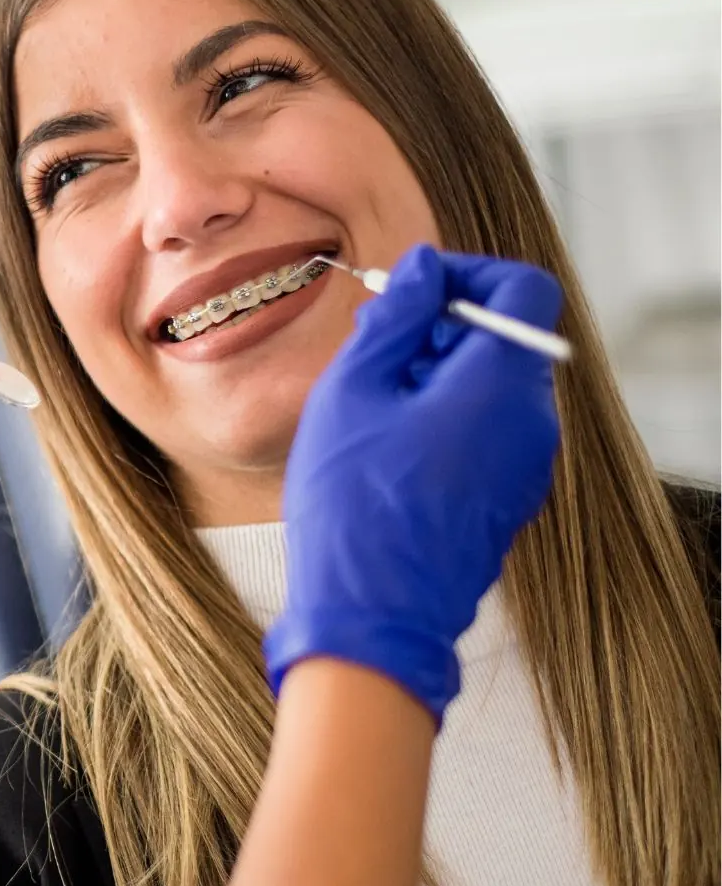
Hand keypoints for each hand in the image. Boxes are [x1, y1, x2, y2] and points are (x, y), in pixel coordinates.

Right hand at [263, 247, 562, 722]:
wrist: (372, 616)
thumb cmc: (356, 504)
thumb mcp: (353, 391)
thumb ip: (393, 318)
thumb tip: (424, 269)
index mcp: (502, 384)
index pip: (522, 290)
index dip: (467, 273)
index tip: (411, 289)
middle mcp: (532, 423)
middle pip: (503, 340)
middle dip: (440, 329)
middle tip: (371, 351)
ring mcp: (527, 467)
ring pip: (491, 388)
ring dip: (436, 378)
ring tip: (369, 409)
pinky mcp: (508, 499)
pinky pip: (487, 433)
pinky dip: (444, 421)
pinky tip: (386, 451)